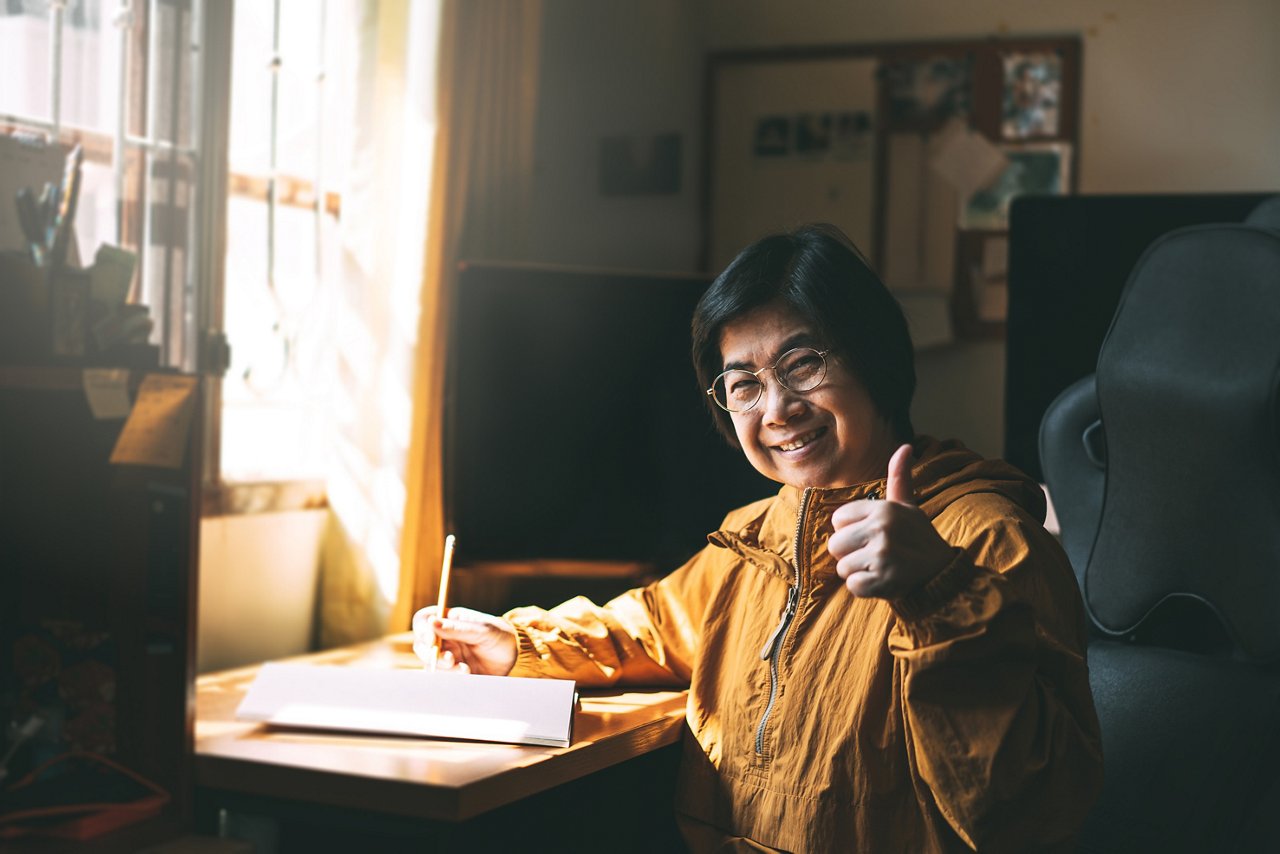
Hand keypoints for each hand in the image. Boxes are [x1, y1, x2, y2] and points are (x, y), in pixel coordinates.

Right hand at [411, 606, 518, 674]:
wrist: (515, 658)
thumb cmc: (500, 636)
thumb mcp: (482, 630)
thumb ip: (458, 628)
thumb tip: (431, 622)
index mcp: (449, 620)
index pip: (424, 620)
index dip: (422, 630)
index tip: (431, 641)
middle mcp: (444, 637)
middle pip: (421, 644)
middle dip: (432, 654)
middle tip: (450, 659)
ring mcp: (446, 655)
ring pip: (430, 663)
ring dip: (443, 668)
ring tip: (465, 668)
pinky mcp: (452, 671)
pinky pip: (441, 676)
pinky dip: (451, 677)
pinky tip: (467, 673)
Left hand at [827, 443, 953, 598]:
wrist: (942, 575)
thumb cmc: (918, 539)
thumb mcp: (908, 506)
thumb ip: (900, 477)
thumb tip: (906, 446)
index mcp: (884, 508)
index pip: (838, 519)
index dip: (851, 531)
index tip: (872, 536)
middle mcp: (882, 528)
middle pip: (835, 545)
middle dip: (851, 554)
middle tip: (876, 556)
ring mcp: (883, 555)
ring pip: (842, 568)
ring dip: (859, 573)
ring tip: (882, 568)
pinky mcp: (883, 580)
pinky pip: (853, 587)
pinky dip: (866, 590)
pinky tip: (884, 582)